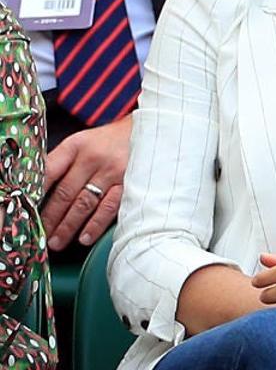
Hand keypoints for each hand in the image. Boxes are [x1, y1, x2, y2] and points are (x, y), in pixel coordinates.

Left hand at [42, 115, 131, 248]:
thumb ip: (64, 161)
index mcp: (77, 146)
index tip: (29, 211)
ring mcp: (112, 171)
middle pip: (65, 192)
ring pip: (84, 203)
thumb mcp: (84, 141)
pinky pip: (109, 208)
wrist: (152, 129)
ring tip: (58, 241)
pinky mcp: (130, 183)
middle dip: (51, 217)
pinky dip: (95, 224)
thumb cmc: (112, 141)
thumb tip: (41, 191)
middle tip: (42, 235)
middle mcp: (93, 158)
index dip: (37, 192)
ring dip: (69, 225)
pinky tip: (85, 237)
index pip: (49, 170)